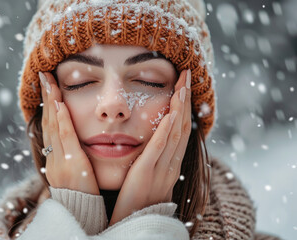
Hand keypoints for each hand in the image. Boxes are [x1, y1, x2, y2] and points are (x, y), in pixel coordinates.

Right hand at [39, 71, 99, 195]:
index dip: (48, 104)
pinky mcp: (71, 164)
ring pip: (54, 126)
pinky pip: (65, 138)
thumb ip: (71, 153)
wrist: (81, 212)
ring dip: (51, 102)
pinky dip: (61, 120)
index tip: (49, 86)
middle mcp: (53, 155)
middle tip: (44, 75)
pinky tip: (59, 104)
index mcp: (54, 155)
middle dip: (46, 97)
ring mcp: (60, 159)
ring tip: (49, 81)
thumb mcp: (73, 170)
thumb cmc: (81, 192)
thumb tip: (73, 139)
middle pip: (48, 121)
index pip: (50, 125)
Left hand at [109, 69, 191, 225]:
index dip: (184, 106)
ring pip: (175, 134)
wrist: (134, 224)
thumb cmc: (139, 200)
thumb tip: (155, 142)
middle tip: (187, 75)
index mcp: (171, 162)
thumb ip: (154, 158)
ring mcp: (162, 169)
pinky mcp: (146, 173)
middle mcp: (171, 163)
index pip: (181, 129)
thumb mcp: (151, 175)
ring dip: (179, 108)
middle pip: (182, 127)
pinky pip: (159, 149)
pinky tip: (170, 114)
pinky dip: (166, 131)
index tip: (184, 85)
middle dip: (185, 100)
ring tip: (182, 86)